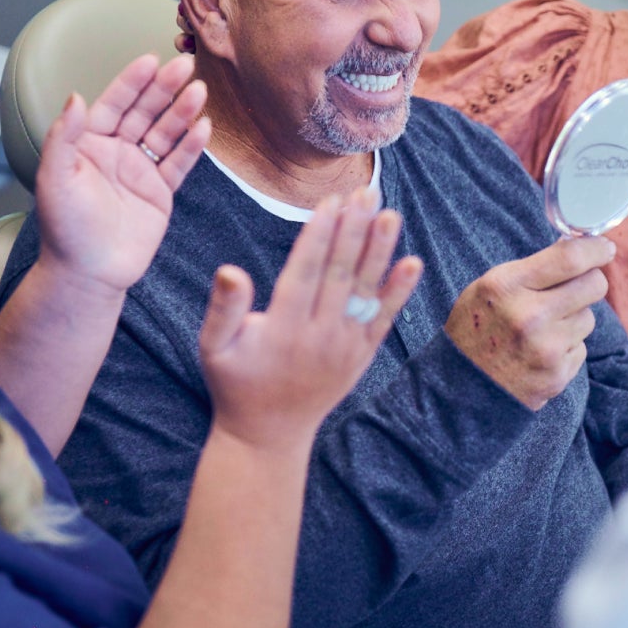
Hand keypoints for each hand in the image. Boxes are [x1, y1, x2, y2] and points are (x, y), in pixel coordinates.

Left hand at [34, 53, 209, 295]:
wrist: (88, 274)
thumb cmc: (64, 229)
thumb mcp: (54, 179)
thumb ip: (63, 136)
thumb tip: (75, 97)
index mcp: (87, 143)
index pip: (113, 104)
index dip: (132, 82)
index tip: (150, 60)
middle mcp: (115, 152)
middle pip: (144, 112)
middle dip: (164, 88)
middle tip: (185, 66)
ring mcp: (139, 171)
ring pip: (165, 133)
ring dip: (183, 112)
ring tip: (201, 92)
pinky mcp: (159, 192)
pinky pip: (178, 164)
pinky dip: (192, 146)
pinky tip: (205, 128)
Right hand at [196, 187, 423, 447]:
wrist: (269, 434)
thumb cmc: (235, 382)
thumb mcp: (214, 349)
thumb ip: (224, 309)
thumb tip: (229, 270)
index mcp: (283, 329)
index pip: (306, 272)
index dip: (320, 236)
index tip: (331, 203)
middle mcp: (318, 336)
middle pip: (340, 274)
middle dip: (355, 231)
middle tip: (366, 192)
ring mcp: (344, 347)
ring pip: (365, 292)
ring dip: (380, 252)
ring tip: (390, 214)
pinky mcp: (361, 356)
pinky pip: (383, 320)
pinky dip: (399, 292)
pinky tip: (413, 263)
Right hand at [445, 236, 614, 409]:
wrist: (461, 390)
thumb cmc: (475, 329)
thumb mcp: (490, 287)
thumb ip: (532, 268)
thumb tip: (576, 248)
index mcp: (507, 287)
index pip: (570, 258)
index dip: (595, 249)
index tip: (604, 247)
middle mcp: (530, 317)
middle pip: (593, 285)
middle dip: (589, 282)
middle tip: (576, 286)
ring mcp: (546, 349)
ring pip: (589, 317)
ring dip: (573, 318)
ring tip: (543, 328)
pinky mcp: (557, 375)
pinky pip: (581, 348)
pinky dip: (567, 347)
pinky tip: (540, 352)